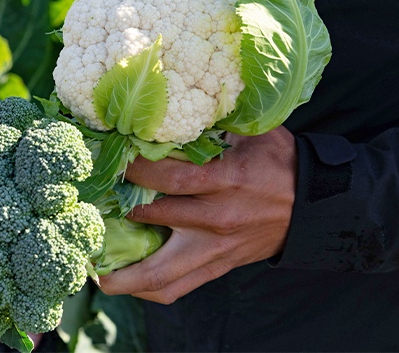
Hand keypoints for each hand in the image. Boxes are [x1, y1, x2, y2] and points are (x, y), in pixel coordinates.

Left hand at [98, 126, 297, 303]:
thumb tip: (168, 110)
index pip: (169, 176)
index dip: (134, 169)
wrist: (312, 206)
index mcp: (227, 180)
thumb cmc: (279, 162)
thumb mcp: (251, 132)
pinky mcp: (218, 268)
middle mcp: (217, 219)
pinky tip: (124, 284)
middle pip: (154, 219)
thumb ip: (211, 125)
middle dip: (115, 211)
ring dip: (123, 276)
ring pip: (161, 273)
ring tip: (92, 270)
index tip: (108, 159)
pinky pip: (178, 288)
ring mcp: (216, 249)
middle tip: (86, 204)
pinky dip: (148, 289)